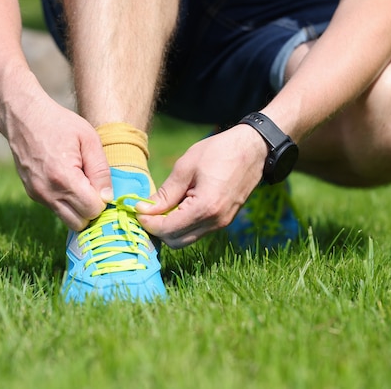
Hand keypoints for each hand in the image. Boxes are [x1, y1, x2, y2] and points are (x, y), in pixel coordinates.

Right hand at [1, 91, 112, 230]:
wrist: (23, 116)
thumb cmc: (59, 123)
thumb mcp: (89, 139)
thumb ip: (101, 171)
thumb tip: (107, 197)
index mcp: (64, 178)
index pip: (92, 211)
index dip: (102, 200)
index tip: (101, 183)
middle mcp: (48, 192)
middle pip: (80, 223)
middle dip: (91, 209)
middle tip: (94, 187)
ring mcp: (38, 195)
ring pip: (68, 220)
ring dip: (79, 208)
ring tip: (82, 183)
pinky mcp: (33, 194)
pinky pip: (57, 209)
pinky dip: (67, 202)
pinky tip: (68, 181)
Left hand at [136, 125, 267, 247]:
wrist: (253, 148)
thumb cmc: (219, 151)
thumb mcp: (186, 167)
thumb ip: (165, 193)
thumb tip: (143, 210)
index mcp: (205, 207)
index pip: (168, 229)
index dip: (148, 223)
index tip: (137, 209)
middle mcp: (215, 222)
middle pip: (176, 241)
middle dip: (157, 229)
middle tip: (147, 210)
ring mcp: (222, 223)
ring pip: (186, 239)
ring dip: (170, 228)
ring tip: (162, 206)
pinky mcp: (224, 220)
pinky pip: (197, 230)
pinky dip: (183, 224)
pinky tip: (178, 205)